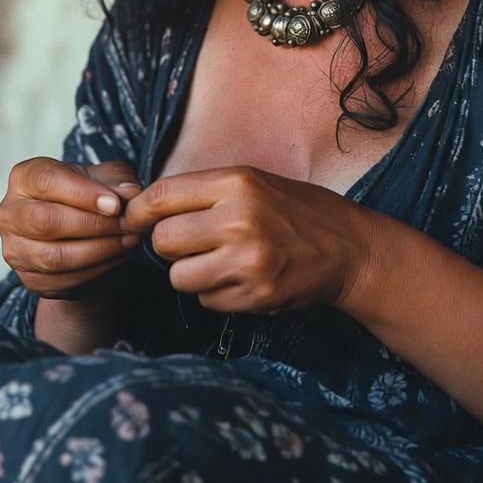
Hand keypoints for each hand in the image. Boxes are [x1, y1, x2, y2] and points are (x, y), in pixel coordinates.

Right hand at [0, 157, 141, 298]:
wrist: (77, 231)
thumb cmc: (87, 193)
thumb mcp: (104, 176)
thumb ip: (117, 181)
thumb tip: (129, 194)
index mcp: (24, 177)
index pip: (47, 181)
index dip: (83, 194)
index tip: (115, 204)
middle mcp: (9, 213)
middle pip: (46, 221)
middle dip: (93, 224)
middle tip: (127, 224)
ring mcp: (15, 249)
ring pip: (54, 256)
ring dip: (98, 250)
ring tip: (127, 240)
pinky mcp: (28, 279)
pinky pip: (63, 279)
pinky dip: (96, 270)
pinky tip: (116, 256)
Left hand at [122, 166, 371, 314]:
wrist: (349, 248)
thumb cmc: (294, 210)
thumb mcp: (252, 182)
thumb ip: (204, 193)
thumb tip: (144, 207)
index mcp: (236, 183)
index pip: (162, 196)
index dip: (139, 212)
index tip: (133, 220)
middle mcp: (240, 219)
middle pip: (164, 240)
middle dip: (170, 246)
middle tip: (190, 243)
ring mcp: (248, 261)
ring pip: (179, 277)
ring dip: (190, 274)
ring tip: (216, 262)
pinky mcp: (256, 295)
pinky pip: (206, 301)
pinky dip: (215, 294)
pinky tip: (239, 279)